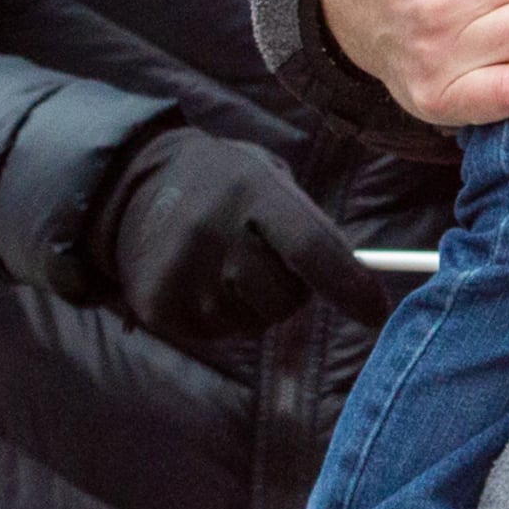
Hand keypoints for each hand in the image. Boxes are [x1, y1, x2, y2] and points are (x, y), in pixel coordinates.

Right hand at [91, 125, 388, 337]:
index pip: (312, 248)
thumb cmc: (222, 182)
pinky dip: (223, 313)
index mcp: (249, 189)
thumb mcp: (265, 177)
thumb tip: (356, 279)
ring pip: (255, 321)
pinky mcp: (160, 307)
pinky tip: (201, 278)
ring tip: (226, 262)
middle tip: (266, 257)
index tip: (375, 312)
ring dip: (255, 302)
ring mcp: (182, 274)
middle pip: (286, 297)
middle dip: (293, 288)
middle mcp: (213, 232)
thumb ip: (308, 223)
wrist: (133, 186)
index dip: (349, 286)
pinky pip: (220, 332)